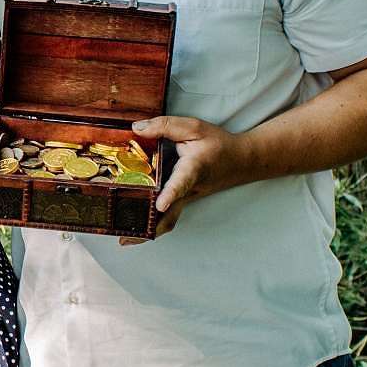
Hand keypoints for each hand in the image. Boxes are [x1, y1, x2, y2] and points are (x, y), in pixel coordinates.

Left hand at [120, 115, 252, 243]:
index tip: (161, 205)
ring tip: (124, 240)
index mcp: (193, 170)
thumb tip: (136, 129)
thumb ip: (165, 126)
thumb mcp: (194, 127)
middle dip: (150, 230)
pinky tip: (135, 226)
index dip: (171, 194)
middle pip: (170, 216)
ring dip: (148, 232)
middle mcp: (189, 189)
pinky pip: (168, 215)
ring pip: (168, 220)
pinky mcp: (184, 200)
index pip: (181, 182)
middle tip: (125, 239)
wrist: (242, 160)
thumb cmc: (219, 144)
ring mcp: (186, 198)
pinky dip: (152, 223)